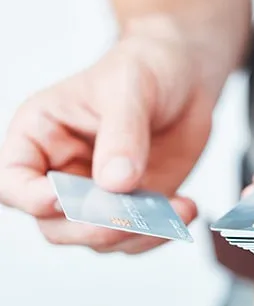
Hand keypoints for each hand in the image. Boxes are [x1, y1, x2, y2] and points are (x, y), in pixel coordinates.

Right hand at [0, 17, 219, 253]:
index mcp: (43, 135)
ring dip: (135, 234)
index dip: (31, 197)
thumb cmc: (145, 68)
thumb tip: (115, 183)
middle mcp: (66, 170)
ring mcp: (101, 192)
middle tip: (129, 215)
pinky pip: (137, 234)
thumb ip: (121, 134)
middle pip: (56, 222)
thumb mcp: (130, 88)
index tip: (62, 198)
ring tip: (172, 212)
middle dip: (92, 227)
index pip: (14, 179)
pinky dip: (160, 231)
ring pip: (99, 237)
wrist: (185, 79)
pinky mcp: (134, 202)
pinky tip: (184, 209)